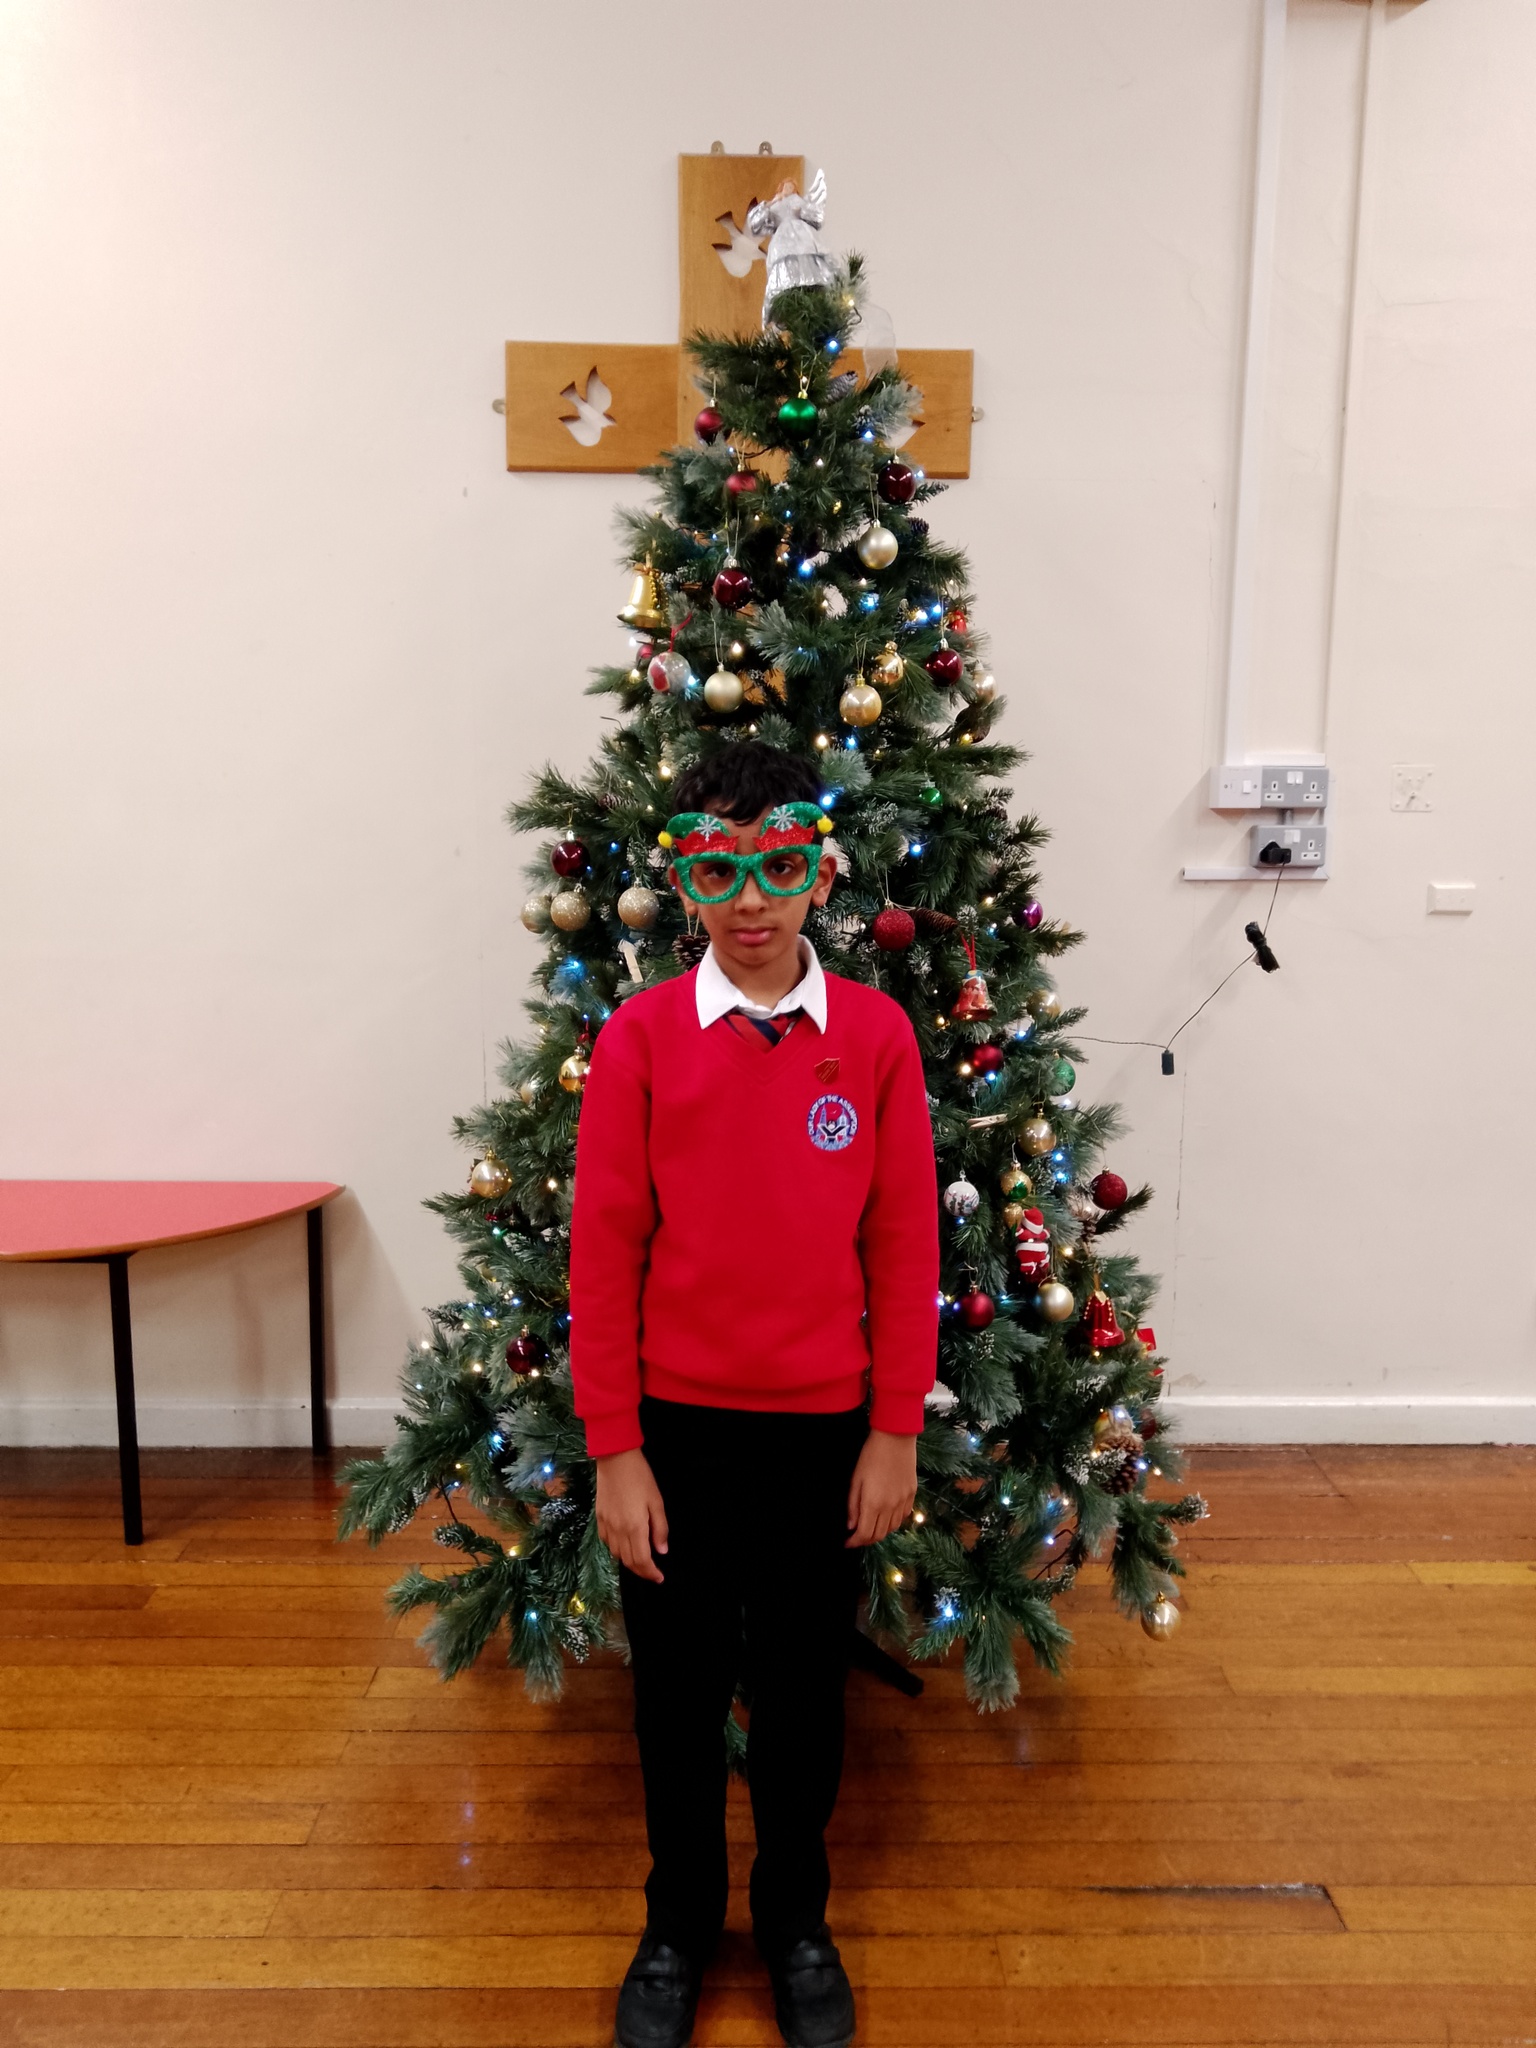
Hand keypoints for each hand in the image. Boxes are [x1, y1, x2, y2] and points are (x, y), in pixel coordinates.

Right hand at [595, 1449, 668, 1582]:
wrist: (615, 1459)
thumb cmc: (640, 1478)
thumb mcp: (657, 1501)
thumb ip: (660, 1529)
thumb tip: (662, 1551)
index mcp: (635, 1528)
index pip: (642, 1561)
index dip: (651, 1573)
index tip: (659, 1578)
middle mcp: (618, 1531)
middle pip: (628, 1561)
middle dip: (641, 1571)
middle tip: (653, 1571)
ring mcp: (606, 1525)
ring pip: (617, 1554)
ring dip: (629, 1561)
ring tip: (641, 1559)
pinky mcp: (599, 1518)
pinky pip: (607, 1542)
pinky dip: (617, 1549)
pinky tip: (625, 1544)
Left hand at [845, 1430, 917, 1547]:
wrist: (895, 1437)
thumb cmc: (870, 1455)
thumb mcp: (855, 1479)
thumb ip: (853, 1505)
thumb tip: (851, 1525)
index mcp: (873, 1503)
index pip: (864, 1534)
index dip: (854, 1542)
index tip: (847, 1543)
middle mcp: (890, 1507)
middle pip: (879, 1535)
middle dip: (865, 1540)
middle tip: (856, 1537)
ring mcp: (903, 1501)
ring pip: (892, 1528)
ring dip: (879, 1532)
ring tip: (870, 1527)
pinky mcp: (912, 1495)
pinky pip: (902, 1517)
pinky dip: (893, 1522)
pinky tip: (885, 1516)